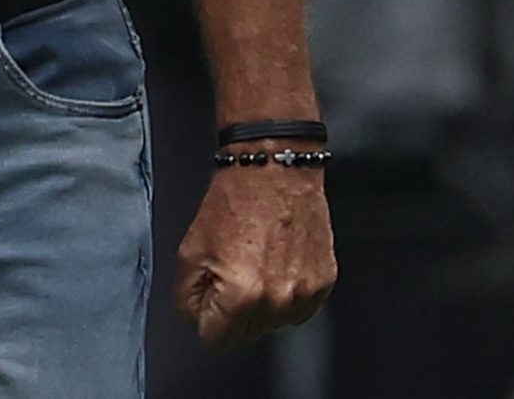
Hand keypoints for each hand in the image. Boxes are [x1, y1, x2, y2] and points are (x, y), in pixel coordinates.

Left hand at [176, 163, 335, 352]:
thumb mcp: (190, 249)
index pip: (217, 341)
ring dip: (261, 305)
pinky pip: (300, 308)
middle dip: (231, 313)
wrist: (274, 172)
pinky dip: (286, 295)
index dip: (204, 322)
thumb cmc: (232, 202)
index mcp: (242, 295)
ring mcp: (306, 293)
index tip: (205, 305)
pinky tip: (276, 266)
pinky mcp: (325, 282)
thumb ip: (187, 294)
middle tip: (228, 274)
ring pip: (274, 323)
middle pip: (246, 335)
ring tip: (253, 265)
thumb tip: (194, 318)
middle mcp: (278, 300)